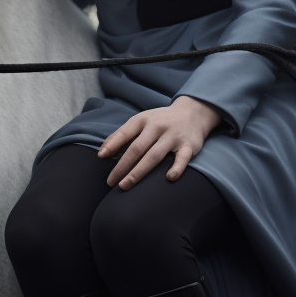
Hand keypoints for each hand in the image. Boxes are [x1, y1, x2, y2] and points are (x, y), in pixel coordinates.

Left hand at [98, 96, 221, 189]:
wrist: (193, 112)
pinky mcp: (189, 145)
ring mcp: (173, 136)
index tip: (101, 158)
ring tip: (125, 184)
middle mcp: (157, 127)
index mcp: (143, 120)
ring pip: (154, 155)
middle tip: (111, 181)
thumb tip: (102, 152)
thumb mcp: (141, 120)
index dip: (113, 145)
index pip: (125, 133)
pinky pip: (183, 158)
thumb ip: (122, 134)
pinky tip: (169, 177)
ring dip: (138, 171)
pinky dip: (177, 167)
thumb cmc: (161, 120)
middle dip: (122, 166)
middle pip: (137, 148)